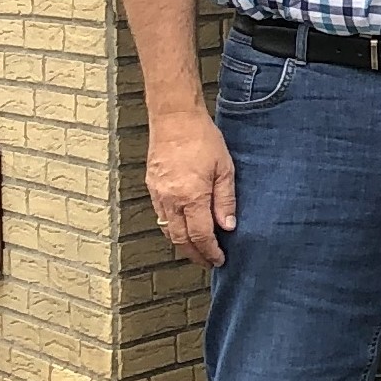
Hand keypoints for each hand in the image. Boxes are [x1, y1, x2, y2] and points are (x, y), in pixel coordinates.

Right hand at [149, 112, 236, 266]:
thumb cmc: (203, 139)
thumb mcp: (225, 169)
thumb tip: (228, 227)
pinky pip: (161, 216)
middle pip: (180, 239)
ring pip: (167, 229)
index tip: (219, 259)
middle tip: (208, 261)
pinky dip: (172, 227)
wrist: (174, 118)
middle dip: (194, 254)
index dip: (210, 251)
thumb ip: (225, 200)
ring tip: (197, 250)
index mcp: (191, 196)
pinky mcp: (152, 187)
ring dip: (182, 243)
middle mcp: (170, 199)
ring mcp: (158, 194)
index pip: (200, 236)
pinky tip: (184, 227)